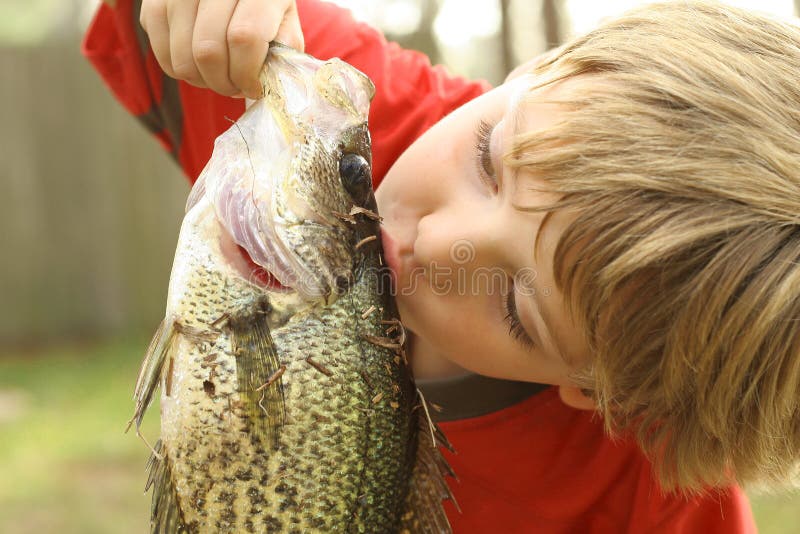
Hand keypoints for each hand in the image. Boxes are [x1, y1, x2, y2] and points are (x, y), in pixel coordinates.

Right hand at [140, 0, 304, 98]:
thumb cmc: (262, 6)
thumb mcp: (285, 23)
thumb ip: (282, 52)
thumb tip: (265, 85)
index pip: (243, 38)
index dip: (247, 74)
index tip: (253, 87)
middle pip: (208, 51)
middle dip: (223, 83)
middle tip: (234, 87)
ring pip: (182, 58)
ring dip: (202, 81)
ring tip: (218, 76)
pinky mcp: (154, 2)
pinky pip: (161, 53)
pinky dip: (181, 70)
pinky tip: (199, 64)